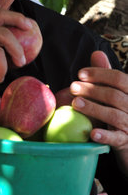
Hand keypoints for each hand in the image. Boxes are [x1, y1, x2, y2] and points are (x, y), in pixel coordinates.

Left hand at [70, 51, 127, 174]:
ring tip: (75, 103)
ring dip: (94, 109)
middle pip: (114, 96)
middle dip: (92, 90)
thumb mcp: (114, 92)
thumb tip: (96, 53)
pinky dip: (105, 136)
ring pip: (114, 116)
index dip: (99, 74)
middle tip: (72, 87)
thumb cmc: (119, 112)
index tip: (80, 73)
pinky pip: (117, 139)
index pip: (118, 78)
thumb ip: (106, 75)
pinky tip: (91, 133)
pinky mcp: (126, 141)